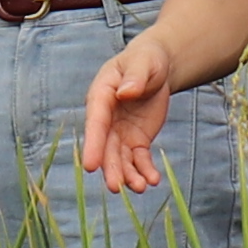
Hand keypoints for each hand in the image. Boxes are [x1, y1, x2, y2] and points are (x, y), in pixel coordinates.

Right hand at [79, 34, 175, 190]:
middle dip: (110, 168)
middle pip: (106, 147)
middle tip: (116, 187)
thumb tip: (125, 92)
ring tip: (140, 188)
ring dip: (128, 175)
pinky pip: (138, 159)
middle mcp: (107, 119)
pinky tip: (153, 180)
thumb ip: (134, 76)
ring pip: (120, 158)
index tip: (90, 166)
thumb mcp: (142, 62)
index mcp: (101, 96)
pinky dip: (144, 170)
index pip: (95, 123)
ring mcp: (120, 132)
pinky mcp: (136, 140)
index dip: (93, 145)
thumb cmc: (145, 60)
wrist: (157, 67)